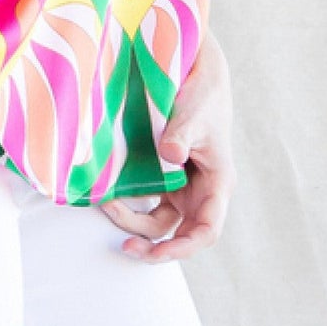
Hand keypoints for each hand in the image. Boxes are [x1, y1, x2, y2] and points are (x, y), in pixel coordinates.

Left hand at [97, 28, 236, 262]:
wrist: (197, 73)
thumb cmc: (202, 94)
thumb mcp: (194, 112)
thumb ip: (181, 134)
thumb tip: (170, 154)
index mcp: (218, 182)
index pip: (207, 230)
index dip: (184, 248)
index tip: (158, 252)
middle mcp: (203, 190)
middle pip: (181, 233)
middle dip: (155, 246)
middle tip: (126, 249)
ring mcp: (184, 185)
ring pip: (162, 221)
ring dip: (136, 224)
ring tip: (108, 207)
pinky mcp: (168, 175)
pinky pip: (150, 201)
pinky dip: (131, 203)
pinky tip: (111, 196)